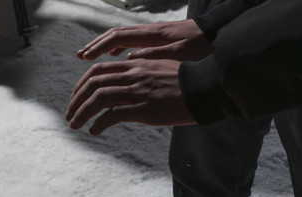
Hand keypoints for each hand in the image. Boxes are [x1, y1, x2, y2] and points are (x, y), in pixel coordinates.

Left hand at [65, 59, 195, 133]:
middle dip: (76, 100)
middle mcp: (133, 76)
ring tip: (75, 125)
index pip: (98, 71)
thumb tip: (129, 62)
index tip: (76, 98)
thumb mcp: (160, 68)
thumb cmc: (185, 82)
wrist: (205, 89)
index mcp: (135, 65)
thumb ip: (142, 66)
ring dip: (82, 113)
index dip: (81, 85)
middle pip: (93, 84)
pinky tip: (94, 131)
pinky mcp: (144, 109)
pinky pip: (113, 115)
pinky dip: (99, 123)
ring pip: (98, 99)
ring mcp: (137, 92)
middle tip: (69, 114)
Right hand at [77, 19, 211, 61]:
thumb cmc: (204, 48)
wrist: (222, 36)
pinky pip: (133, 41)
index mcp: (153, 36)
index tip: (85, 58)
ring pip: (123, 37)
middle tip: (80, 57)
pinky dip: (120, 48)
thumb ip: (153, 56)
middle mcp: (150, 32)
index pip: (118, 38)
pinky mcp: (160, 40)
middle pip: (115, 35)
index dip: (99, 47)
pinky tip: (118, 59)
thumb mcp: (180, 55)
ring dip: (105, 47)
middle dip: (96, 45)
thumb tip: (128, 57)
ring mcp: (154, 35)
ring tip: (92, 58)